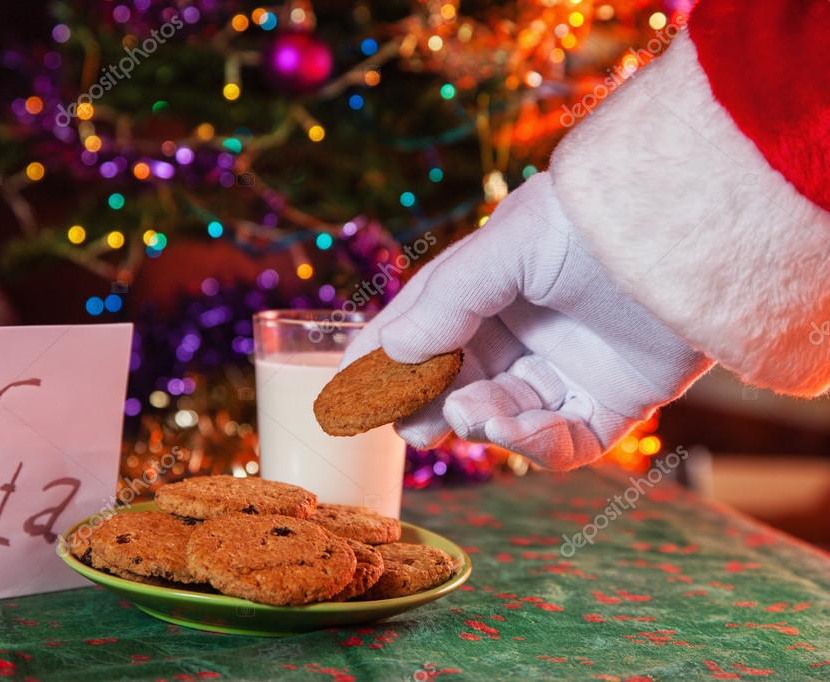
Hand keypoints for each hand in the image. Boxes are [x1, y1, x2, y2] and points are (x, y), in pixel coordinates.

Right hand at [341, 172, 712, 469]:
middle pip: (456, 384)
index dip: (384, 362)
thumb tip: (390, 352)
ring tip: (471, 412)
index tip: (350, 389)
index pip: (421, 331)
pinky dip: (537, 444)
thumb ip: (446, 300)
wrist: (692, 234)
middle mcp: (520, 332)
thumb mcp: (506, 248)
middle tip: (410, 424)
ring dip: (482, 421)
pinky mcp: (607, 407)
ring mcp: (563, 371)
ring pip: (503, 417)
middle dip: (429, 406)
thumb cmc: (592, 222)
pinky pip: (562, 444)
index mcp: (487, 290)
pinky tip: (522, 427)